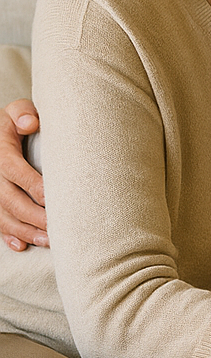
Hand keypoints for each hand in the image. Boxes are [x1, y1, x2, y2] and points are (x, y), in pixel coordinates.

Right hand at [0, 99, 44, 251]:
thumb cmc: (17, 121)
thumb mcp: (17, 111)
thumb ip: (23, 113)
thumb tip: (31, 123)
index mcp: (0, 150)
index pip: (14, 170)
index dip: (32, 185)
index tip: (53, 197)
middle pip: (8, 199)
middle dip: (32, 215)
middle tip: (57, 227)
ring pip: (3, 215)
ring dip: (24, 230)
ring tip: (49, 240)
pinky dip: (8, 236)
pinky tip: (22, 246)